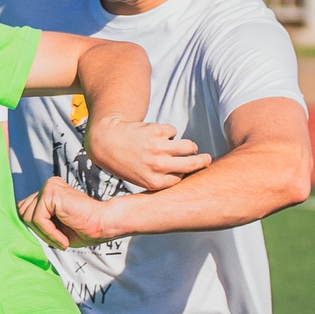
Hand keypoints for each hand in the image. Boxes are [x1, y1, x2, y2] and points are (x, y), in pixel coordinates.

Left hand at [19, 178, 118, 248]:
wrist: (104, 225)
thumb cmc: (84, 229)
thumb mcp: (54, 227)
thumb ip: (37, 222)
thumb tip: (15, 223)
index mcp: (49, 192)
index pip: (25, 210)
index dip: (37, 228)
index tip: (57, 237)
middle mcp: (48, 185)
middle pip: (23, 212)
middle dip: (38, 230)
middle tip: (59, 239)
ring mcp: (49, 186)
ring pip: (27, 216)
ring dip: (44, 233)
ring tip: (62, 238)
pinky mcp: (51, 192)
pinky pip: (37, 219)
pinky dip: (49, 233)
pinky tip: (64, 238)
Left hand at [84, 115, 206, 189]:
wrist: (107, 141)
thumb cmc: (125, 162)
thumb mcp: (140, 178)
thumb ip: (161, 179)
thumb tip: (187, 174)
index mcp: (154, 182)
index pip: (181, 179)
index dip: (185, 174)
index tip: (189, 172)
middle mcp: (158, 166)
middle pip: (192, 164)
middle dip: (203, 161)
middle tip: (207, 159)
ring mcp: (158, 148)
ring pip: (188, 146)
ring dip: (190, 146)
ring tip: (188, 146)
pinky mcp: (157, 131)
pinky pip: (173, 132)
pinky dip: (168, 132)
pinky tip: (157, 135)